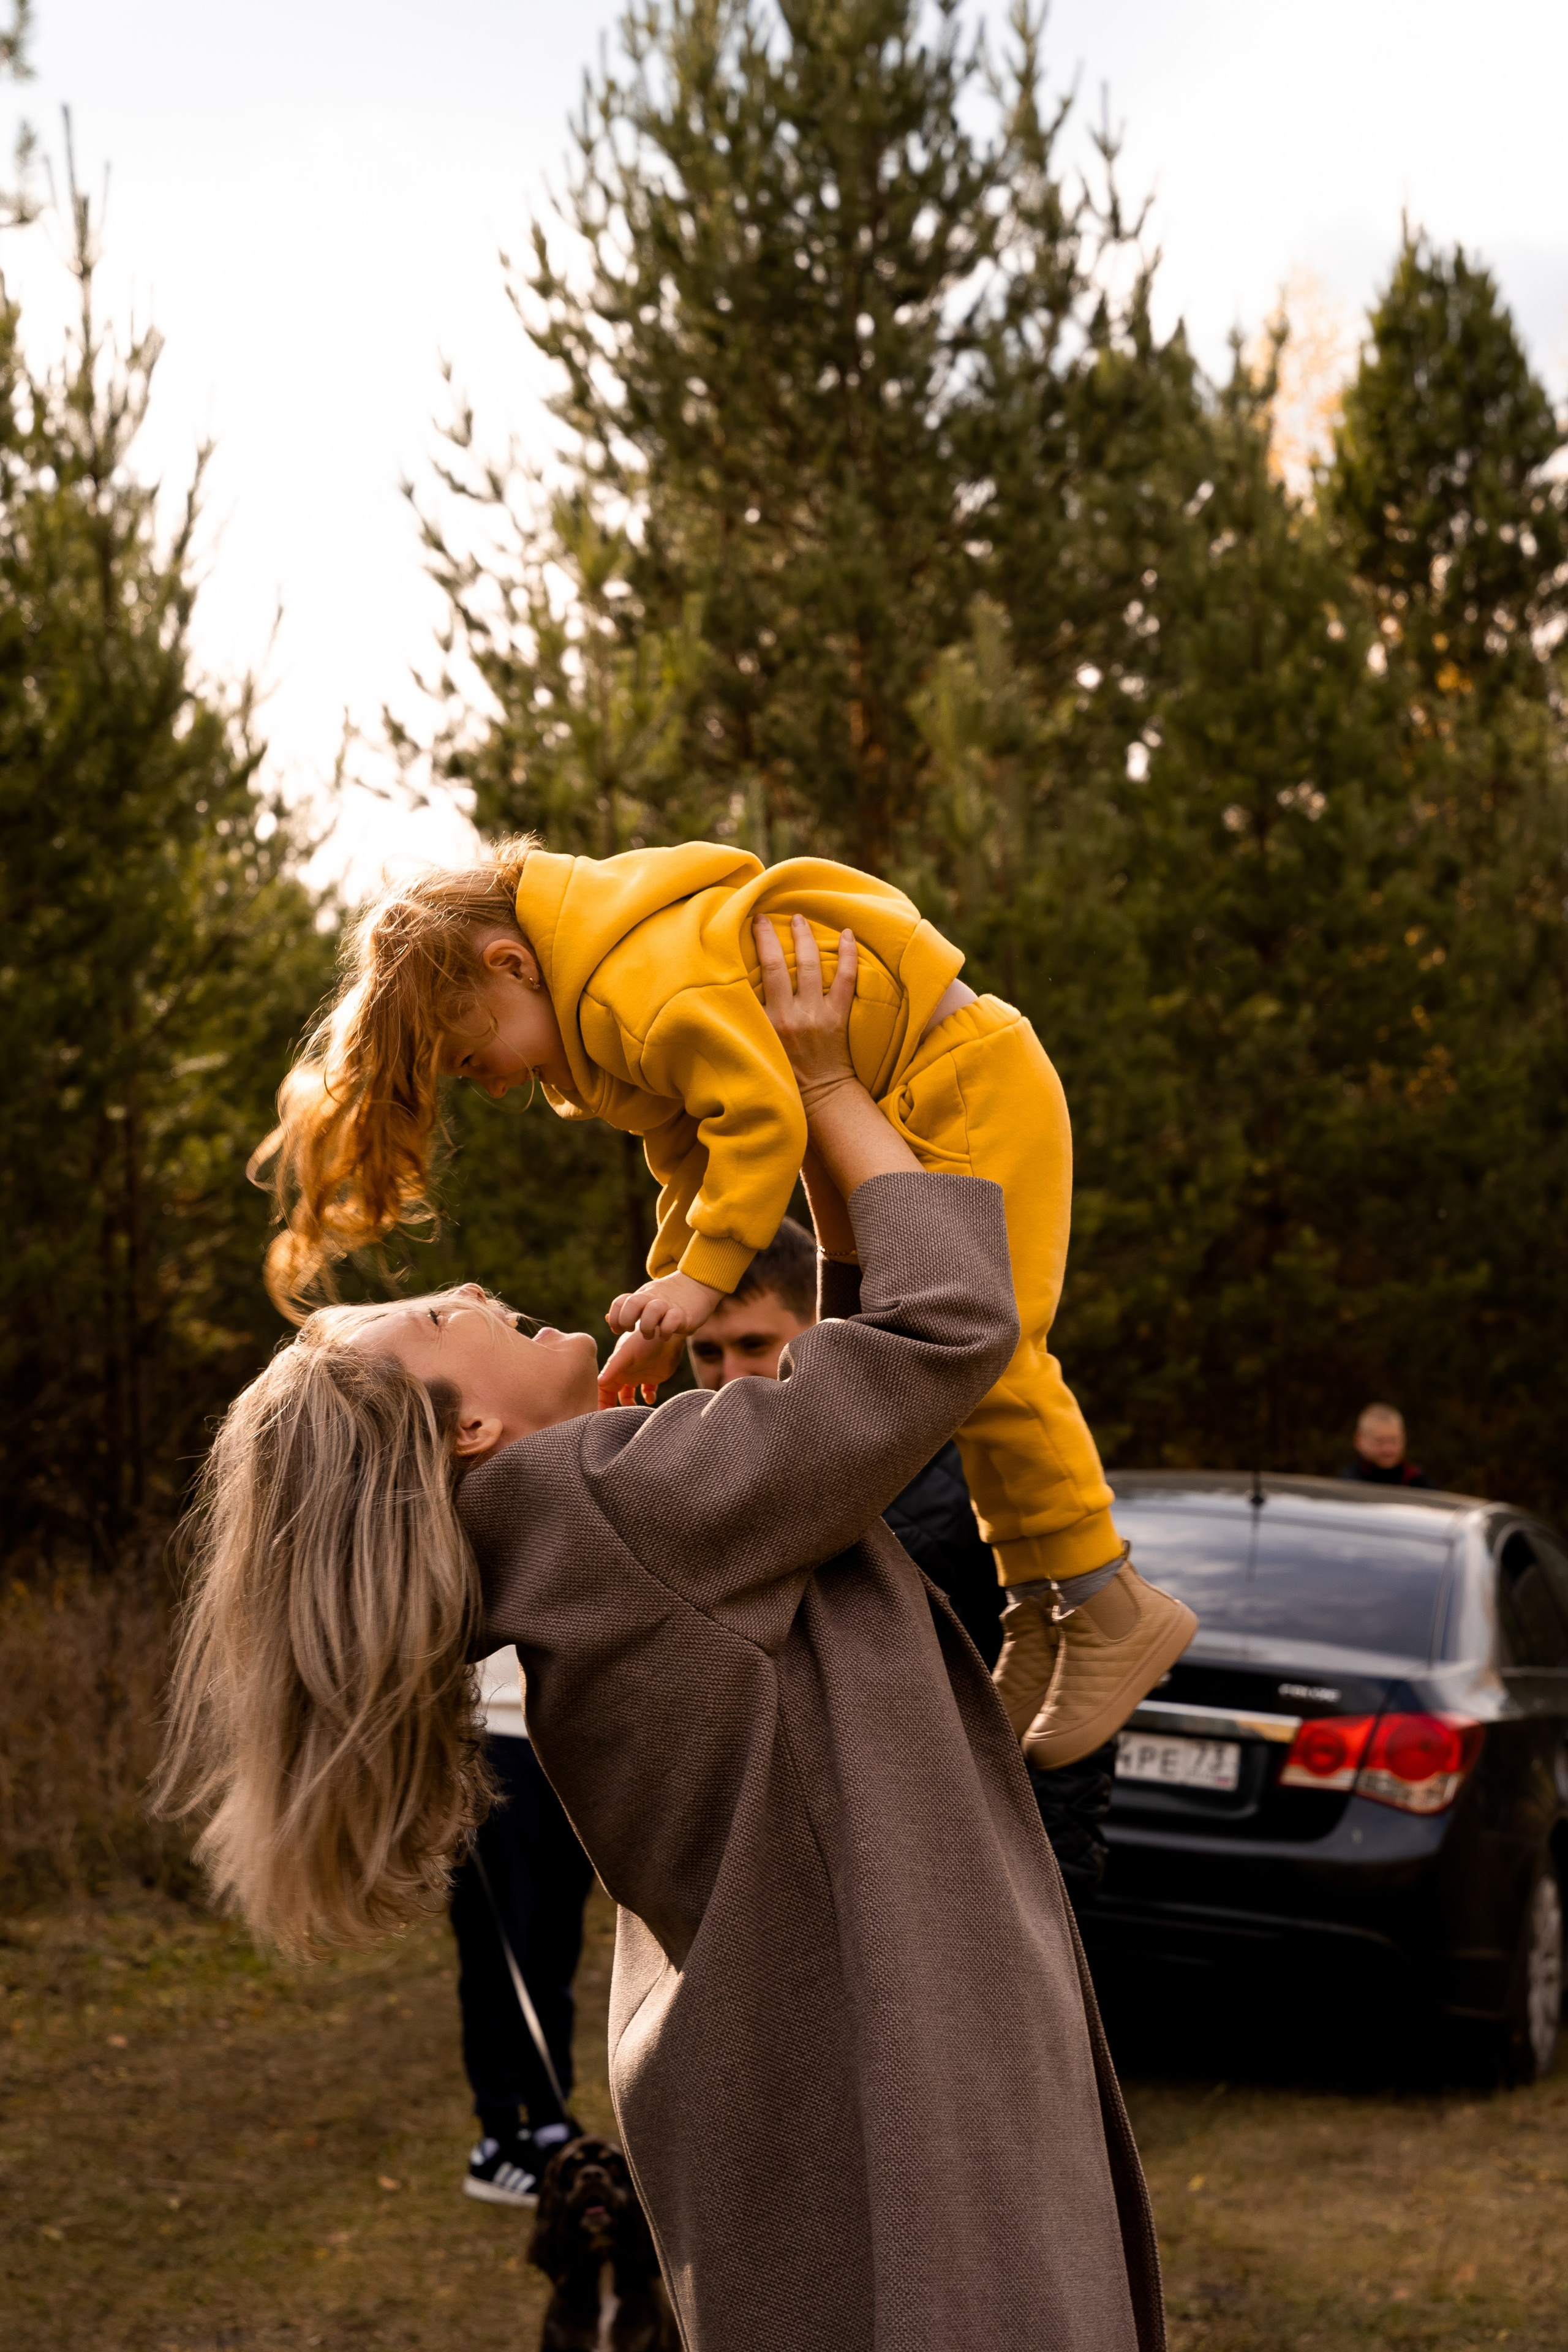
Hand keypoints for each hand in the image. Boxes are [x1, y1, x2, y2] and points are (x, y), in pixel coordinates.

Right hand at [597, 1325, 688, 1409]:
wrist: (666, 1332)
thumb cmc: (643, 1340)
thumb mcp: (625, 1354)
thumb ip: (613, 1368)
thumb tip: (599, 1382)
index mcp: (615, 1368)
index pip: (603, 1390)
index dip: (601, 1402)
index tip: (602, 1417)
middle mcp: (624, 1372)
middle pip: (613, 1395)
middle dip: (613, 1407)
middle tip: (618, 1420)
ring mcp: (638, 1375)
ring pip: (628, 1394)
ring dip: (630, 1404)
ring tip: (635, 1411)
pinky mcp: (653, 1377)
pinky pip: (648, 1391)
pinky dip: (648, 1396)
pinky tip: (651, 1398)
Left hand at [606, 1269, 723, 1339]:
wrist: (697, 1285)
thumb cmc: (668, 1299)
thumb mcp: (645, 1301)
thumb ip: (628, 1309)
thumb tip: (608, 1319)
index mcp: (641, 1296)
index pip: (620, 1302)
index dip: (615, 1318)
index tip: (618, 1330)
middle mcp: (652, 1298)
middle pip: (632, 1304)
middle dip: (627, 1320)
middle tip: (632, 1330)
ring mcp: (668, 1305)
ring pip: (652, 1311)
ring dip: (647, 1327)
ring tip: (651, 1334)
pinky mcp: (684, 1314)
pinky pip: (672, 1321)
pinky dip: (666, 1331)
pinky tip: (667, 1335)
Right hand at [755, 914, 858, 1104]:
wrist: (820, 1097)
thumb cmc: (784, 1074)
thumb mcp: (757, 1048)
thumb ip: (748, 1022)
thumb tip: (731, 993)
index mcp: (763, 1024)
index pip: (750, 980)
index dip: (749, 950)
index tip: (745, 927)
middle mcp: (787, 1016)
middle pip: (776, 965)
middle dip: (769, 936)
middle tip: (766, 916)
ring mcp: (814, 1015)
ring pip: (810, 966)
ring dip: (805, 937)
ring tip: (799, 918)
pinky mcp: (837, 1017)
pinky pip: (845, 980)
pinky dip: (847, 955)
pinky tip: (847, 934)